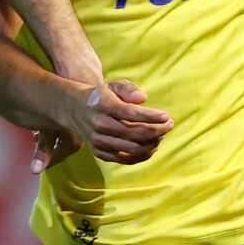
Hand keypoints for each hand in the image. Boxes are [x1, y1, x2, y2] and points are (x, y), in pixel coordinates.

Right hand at [33, 79, 172, 171]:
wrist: (74, 109)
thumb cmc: (101, 96)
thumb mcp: (113, 85)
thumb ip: (129, 89)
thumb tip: (143, 99)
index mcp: (103, 105)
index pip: (131, 114)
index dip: (152, 117)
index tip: (167, 116)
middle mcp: (99, 124)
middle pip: (135, 134)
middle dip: (158, 131)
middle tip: (169, 125)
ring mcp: (98, 140)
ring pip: (133, 148)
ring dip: (153, 143)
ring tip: (162, 135)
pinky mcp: (99, 152)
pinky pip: (125, 159)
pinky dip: (142, 155)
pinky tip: (152, 146)